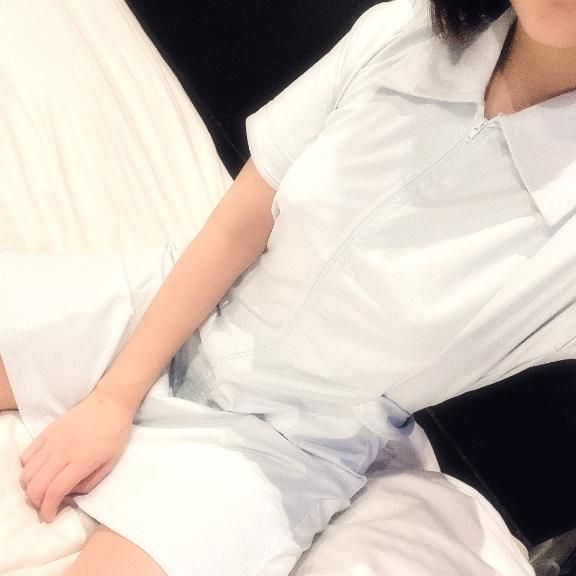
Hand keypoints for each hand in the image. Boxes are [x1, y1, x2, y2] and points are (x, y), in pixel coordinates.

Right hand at [19, 386, 133, 522]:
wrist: (110, 403)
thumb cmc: (115, 433)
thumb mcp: (111, 463)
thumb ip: (89, 483)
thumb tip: (69, 494)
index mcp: (82, 461)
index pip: (54, 492)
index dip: (48, 510)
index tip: (50, 517)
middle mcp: (62, 452)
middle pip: (35, 486)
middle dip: (37, 503)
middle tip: (46, 505)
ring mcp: (52, 440)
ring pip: (27, 472)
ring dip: (31, 487)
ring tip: (43, 488)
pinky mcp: (47, 431)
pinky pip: (26, 454)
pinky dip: (27, 468)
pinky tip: (40, 470)